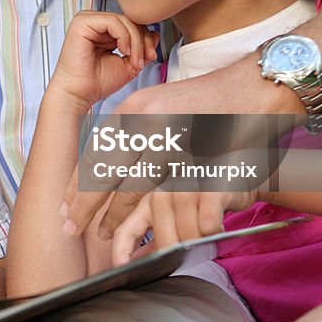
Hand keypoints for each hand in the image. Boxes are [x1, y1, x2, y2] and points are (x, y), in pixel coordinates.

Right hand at [50, 11, 156, 109]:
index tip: (150, 57)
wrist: (79, 95)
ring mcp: (87, 20)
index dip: (145, 38)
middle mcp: (94, 22)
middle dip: (143, 40)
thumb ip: (141, 48)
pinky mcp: (82, 23)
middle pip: (129, 20)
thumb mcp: (128, 63)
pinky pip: (113, 21)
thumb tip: (154, 34)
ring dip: (136, 41)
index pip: (131, 23)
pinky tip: (123, 52)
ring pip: (124, 20)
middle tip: (144, 60)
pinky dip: (124, 37)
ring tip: (134, 61)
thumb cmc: (97, 82)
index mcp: (103, 29)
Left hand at [62, 58, 294, 239]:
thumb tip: (117, 162)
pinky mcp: (189, 151)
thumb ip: (140, 132)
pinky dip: (142, 212)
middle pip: (103, 166)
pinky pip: (158, 189)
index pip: (97, 148)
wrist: (256, 87)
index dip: (79, 178)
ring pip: (127, 183)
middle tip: (69, 224)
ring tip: (100, 233)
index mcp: (134, 108)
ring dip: (111, 213)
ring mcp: (165, 134)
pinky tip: (136, 228)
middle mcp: (142, 118)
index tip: (66, 202)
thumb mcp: (165, 110)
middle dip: (84, 200)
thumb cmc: (213, 104)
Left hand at [110, 190, 255, 265]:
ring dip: (202, 242)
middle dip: (179, 254)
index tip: (118, 268)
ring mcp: (185, 189)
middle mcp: (162, 192)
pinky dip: (216, 232)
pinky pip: (208, 226)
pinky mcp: (208, 190)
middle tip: (191, 250)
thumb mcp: (176, 213)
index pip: (127, 230)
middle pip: (164, 242)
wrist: (237, 171)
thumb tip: (138, 264)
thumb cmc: (204, 197)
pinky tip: (217, 225)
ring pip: (188, 237)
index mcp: (149, 201)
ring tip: (207, 233)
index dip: (120, 251)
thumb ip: (158, 234)